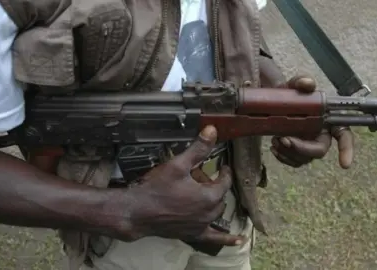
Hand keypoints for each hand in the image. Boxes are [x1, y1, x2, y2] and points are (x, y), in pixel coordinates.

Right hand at [117, 126, 243, 245]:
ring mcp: (201, 225)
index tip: (223, 166)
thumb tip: (212, 130)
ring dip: (214, 202)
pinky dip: (227, 240)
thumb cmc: (157, 188)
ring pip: (216, 212)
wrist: (137, 212)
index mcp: (209, 196)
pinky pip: (214, 238)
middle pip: (219, 196)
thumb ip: (198, 149)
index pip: (224, 181)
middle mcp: (209, 213)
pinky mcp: (192, 234)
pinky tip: (239, 241)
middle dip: (213, 185)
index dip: (224, 172)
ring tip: (204, 193)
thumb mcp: (178, 164)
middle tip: (200, 176)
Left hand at [270, 75, 354, 168]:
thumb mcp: (293, 85)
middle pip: (319, 151)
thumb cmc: (291, 95)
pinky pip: (293, 162)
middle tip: (284, 139)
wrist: (274, 103)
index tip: (344, 164)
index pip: (344, 136)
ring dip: (288, 152)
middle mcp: (322, 136)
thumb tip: (307, 83)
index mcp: (329, 121)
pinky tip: (274, 147)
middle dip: (302, 148)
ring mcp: (309, 146)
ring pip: (304, 159)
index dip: (347, 150)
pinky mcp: (297, 152)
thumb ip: (301, 81)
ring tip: (276, 139)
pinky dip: (283, 157)